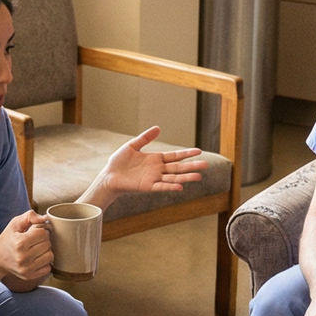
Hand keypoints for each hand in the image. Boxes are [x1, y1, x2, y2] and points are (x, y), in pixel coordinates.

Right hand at [0, 211, 52, 285]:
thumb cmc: (8, 239)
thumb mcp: (15, 224)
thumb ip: (30, 216)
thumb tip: (45, 218)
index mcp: (20, 242)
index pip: (43, 233)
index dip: (40, 230)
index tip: (34, 232)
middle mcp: (23, 257)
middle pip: (48, 244)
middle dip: (43, 240)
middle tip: (34, 240)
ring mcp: (27, 268)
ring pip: (50, 256)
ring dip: (45, 251)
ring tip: (36, 249)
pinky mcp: (29, 276)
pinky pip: (48, 268)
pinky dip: (44, 262)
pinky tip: (36, 258)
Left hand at [86, 127, 203, 202]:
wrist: (109, 176)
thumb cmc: (119, 162)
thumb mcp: (132, 145)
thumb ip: (145, 137)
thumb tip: (158, 128)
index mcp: (155, 159)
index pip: (175, 156)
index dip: (186, 154)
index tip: (199, 152)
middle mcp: (157, 170)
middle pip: (178, 168)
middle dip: (192, 166)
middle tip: (206, 165)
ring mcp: (153, 179)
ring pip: (173, 178)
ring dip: (186, 177)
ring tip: (199, 177)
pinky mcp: (147, 186)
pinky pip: (161, 187)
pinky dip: (170, 187)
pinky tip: (180, 186)